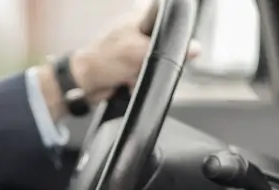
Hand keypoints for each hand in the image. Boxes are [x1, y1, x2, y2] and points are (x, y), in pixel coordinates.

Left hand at [34, 3, 200, 118]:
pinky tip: (128, 81)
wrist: (84, 84)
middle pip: (165, 43)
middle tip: (144, 64)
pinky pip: (146, 73)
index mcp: (140, 16)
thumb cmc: (102, 61)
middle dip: (157, 59)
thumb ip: (166, 49)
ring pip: (157, 61)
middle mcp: (138, 29)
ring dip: (146, 72)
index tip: (172, 47)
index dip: (174, 32)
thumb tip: (194, 48)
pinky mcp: (132, 65)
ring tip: (133, 74)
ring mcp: (135, 48)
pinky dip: (139, 79)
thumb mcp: (138, 52)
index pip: (168, 17)